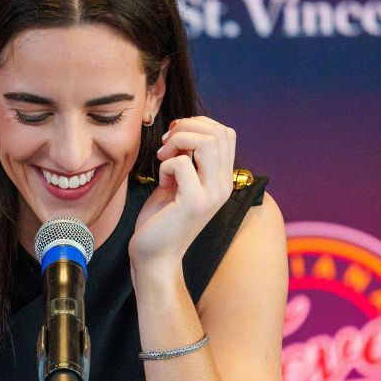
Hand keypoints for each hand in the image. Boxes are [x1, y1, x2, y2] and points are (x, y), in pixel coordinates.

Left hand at [130, 116, 236, 270]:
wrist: (155, 256)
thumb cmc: (162, 218)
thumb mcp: (178, 181)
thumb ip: (187, 157)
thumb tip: (183, 129)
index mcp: (222, 179)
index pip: (226, 133)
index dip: (198, 125)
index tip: (174, 138)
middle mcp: (224, 185)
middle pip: (219, 132)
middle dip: (187, 127)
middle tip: (166, 145)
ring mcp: (212, 195)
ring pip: (206, 142)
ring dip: (178, 141)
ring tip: (164, 157)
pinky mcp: (194, 203)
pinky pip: (182, 163)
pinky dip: (166, 164)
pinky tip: (161, 180)